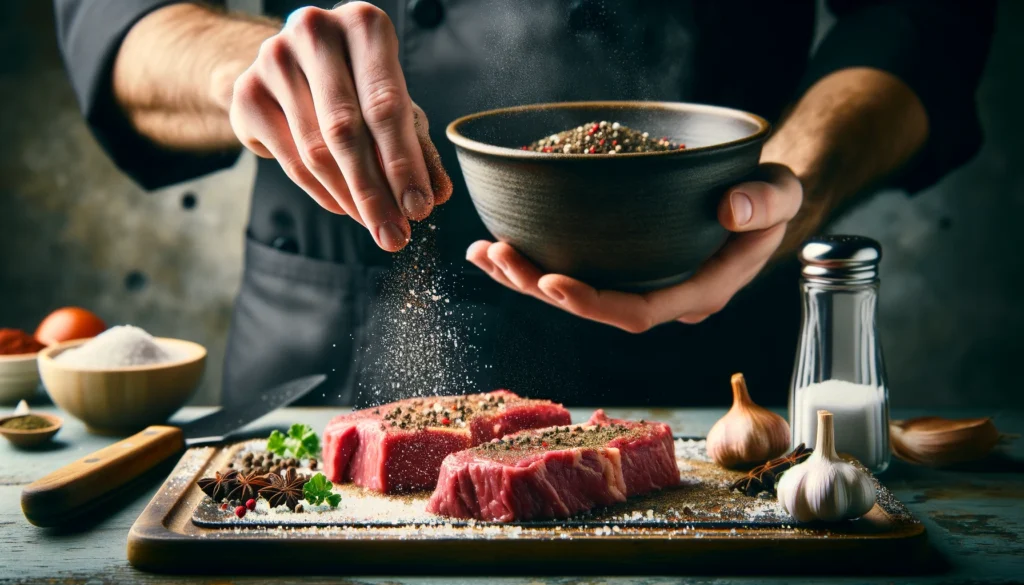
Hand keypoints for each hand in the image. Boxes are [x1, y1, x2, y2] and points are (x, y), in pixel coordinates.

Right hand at [226, 3, 451, 250]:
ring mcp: (273, 59)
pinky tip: (345, 208)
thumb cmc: (356, 83)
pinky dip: (323, 193)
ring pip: (316, 151)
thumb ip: (417, 146)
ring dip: (350, 200)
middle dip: (375, 192)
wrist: (290, 63)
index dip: (404, 164)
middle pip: (346, 131)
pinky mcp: (247, 92)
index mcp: (363, 24)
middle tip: (395, 234)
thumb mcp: (393, 103)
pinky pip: (291, 160)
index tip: (421, 209)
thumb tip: (439, 194)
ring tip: (376, 226)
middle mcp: (314, 31)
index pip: (386, 105)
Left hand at [466, 163, 802, 332]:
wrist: (756, 200)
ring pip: (573, 294)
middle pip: (592, 307)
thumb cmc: (769, 199)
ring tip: (484, 253)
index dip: (592, 303)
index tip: (553, 280)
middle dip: (541, 287)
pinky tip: (494, 248)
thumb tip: (731, 211)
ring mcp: (637, 283)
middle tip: (502, 254)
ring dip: (524, 278)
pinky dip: (530, 261)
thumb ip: (765, 202)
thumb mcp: (782, 194)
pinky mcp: (619, 265)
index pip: (638, 311)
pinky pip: (571, 270)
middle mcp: (661, 297)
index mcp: (697, 292)